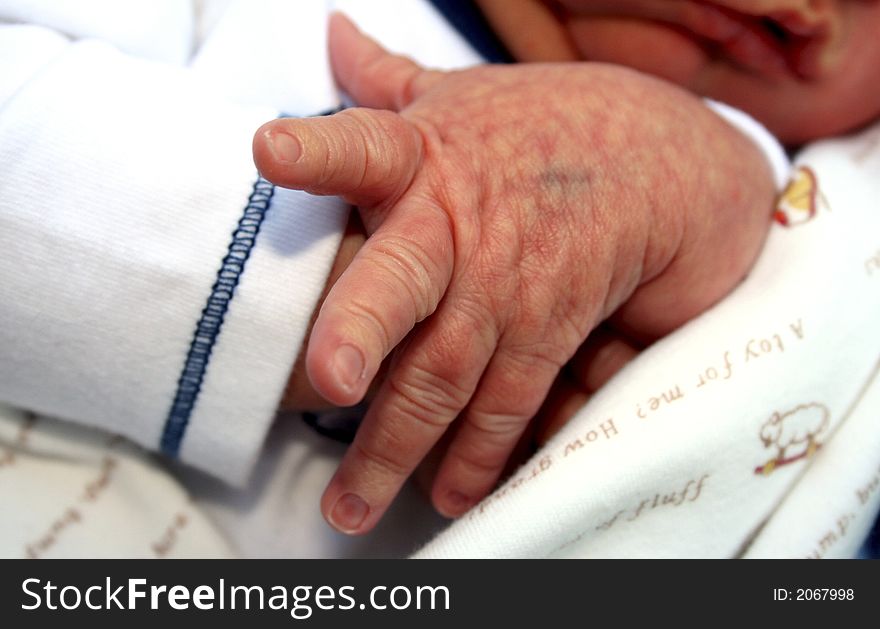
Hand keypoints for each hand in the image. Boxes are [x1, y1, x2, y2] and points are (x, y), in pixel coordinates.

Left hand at [253, 14, 774, 532]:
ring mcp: (512, 282)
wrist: (671, 158)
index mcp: (425, 158)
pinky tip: (449, 496)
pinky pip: (513, 400)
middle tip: (328, 382)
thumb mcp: (465, 97)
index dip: (317, 150)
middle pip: (401, 281)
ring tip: (351, 508)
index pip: (361, 145)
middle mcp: (461, 224)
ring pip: (445, 373)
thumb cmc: (549, 128)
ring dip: (399, 444)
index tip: (268, 152)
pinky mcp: (558, 326)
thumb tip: (330, 31)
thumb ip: (390, 81)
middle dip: (363, 328)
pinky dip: (481, 453)